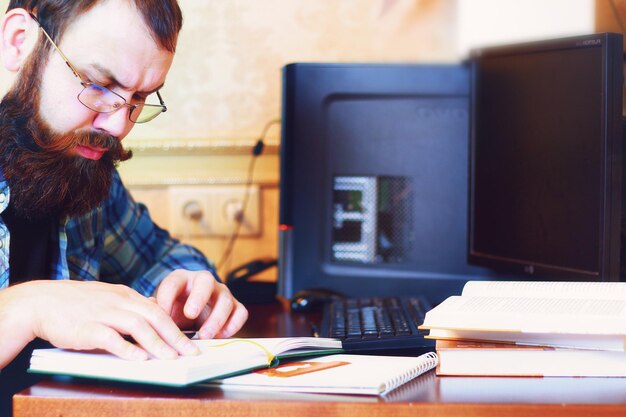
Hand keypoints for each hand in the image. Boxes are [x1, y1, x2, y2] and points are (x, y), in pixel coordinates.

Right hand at [0, 280, 199, 368]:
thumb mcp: (108, 297)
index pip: (158, 310)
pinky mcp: (87, 327)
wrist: (40, 302)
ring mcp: (103, 313)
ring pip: (138, 326)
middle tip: (190, 352)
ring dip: (157, 343)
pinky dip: (127, 349)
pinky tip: (140, 359)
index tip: (191, 342)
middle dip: (176, 336)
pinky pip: (111, 338)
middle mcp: (118, 301)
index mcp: (125, 295)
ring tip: (171, 358)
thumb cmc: (75, 304)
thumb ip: (129, 306)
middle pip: (155, 317)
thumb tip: (153, 315)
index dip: (177, 326)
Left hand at [155, 269, 247, 338]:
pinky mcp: (235, 306)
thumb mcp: (162, 311)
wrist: (191, 314)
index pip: (173, 282)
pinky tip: (220, 336)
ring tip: (204, 335)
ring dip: (215, 318)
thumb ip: (156, 313)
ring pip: (225, 299)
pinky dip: (233, 325)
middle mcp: (204, 281)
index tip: (162, 314)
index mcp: (181, 279)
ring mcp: (222, 293)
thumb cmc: (174, 311)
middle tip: (190, 314)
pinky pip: (240, 312)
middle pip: (205, 281)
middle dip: (198, 297)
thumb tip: (150, 320)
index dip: (166, 298)